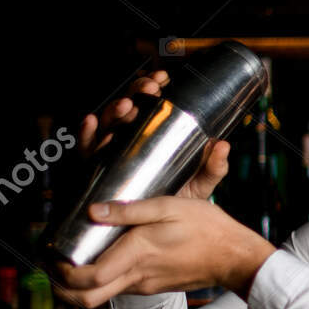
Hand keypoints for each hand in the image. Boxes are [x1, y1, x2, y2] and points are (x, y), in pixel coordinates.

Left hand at [54, 197, 274, 308]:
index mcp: (137, 254)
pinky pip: (119, 288)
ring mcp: (145, 285)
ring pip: (101, 295)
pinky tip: (102, 259)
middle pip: (86, 298)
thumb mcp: (169, 206)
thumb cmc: (207, 228)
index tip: (51, 253)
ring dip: (79, 283)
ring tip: (69, 261)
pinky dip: (102, 279)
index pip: (88, 277)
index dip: (62, 271)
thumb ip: (129, 209)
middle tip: (50, 266)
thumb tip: (93, 211)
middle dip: (61, 287)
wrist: (235, 257)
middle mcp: (137, 276)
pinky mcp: (153, 286)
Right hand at [78, 68, 231, 200]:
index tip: (163, 78)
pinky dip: (85, 134)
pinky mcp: (98, 169)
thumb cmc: (180, 200)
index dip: (152, 86)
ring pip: (108, 123)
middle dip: (137, 93)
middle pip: (129, 107)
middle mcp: (131, 139)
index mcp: (155, 135)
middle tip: (150, 89)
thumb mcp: (201, 183)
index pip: (150, 103)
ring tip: (126, 106)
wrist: (160, 229)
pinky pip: (86, 149)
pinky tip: (91, 122)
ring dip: (115, 110)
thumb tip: (222, 145)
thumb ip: (214, 167)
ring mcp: (113, 152)